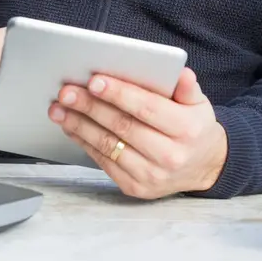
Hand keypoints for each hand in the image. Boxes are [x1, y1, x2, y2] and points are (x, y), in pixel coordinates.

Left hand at [49, 67, 226, 198]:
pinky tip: (71, 126)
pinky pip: (103, 162)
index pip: (146, 108)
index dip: (119, 94)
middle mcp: (169, 156)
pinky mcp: (135, 187)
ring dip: (79, 125)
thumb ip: (187, 88)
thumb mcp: (199, 104)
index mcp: (186, 130)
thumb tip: (181, 73)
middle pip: (122, 127)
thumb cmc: (194, 127)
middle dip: (90, 107)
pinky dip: (84, 142)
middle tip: (66, 92)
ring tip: (59, 108)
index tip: (94, 81)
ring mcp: (151, 175)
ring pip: (108, 146)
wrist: (203, 167)